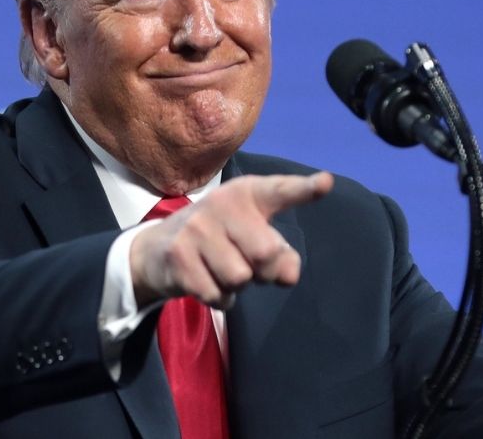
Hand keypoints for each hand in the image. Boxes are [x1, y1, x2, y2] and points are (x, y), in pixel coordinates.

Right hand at [129, 172, 333, 308]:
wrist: (156, 250)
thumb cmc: (219, 240)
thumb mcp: (251, 238)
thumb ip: (281, 254)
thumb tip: (288, 275)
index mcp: (247, 193)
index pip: (280, 191)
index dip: (305, 189)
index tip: (326, 183)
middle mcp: (221, 204)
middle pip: (266, 254)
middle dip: (263, 272)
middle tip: (246, 264)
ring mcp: (196, 229)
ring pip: (239, 279)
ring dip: (236, 287)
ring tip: (220, 270)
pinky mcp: (178, 257)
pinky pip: (217, 295)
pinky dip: (218, 299)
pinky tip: (205, 281)